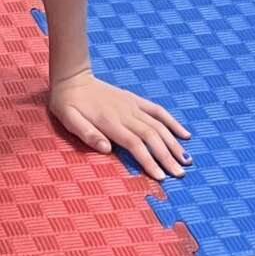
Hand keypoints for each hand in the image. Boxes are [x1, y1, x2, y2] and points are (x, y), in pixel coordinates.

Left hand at [49, 69, 190, 180]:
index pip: (134, 144)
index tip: (161, 177)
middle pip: (151, 136)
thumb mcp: (68, 120)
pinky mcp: (135, 100)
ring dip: (174, 143)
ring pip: (158, 125)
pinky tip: (185, 134)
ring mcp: (132, 105)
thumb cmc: (68, 104)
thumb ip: (87, 133)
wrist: (72, 78)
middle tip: (180, 175)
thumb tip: (106, 149)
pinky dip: (172, 122)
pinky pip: (157, 110)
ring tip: (187, 161)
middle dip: (167, 156)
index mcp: (110, 121)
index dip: (148, 160)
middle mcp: (125, 113)